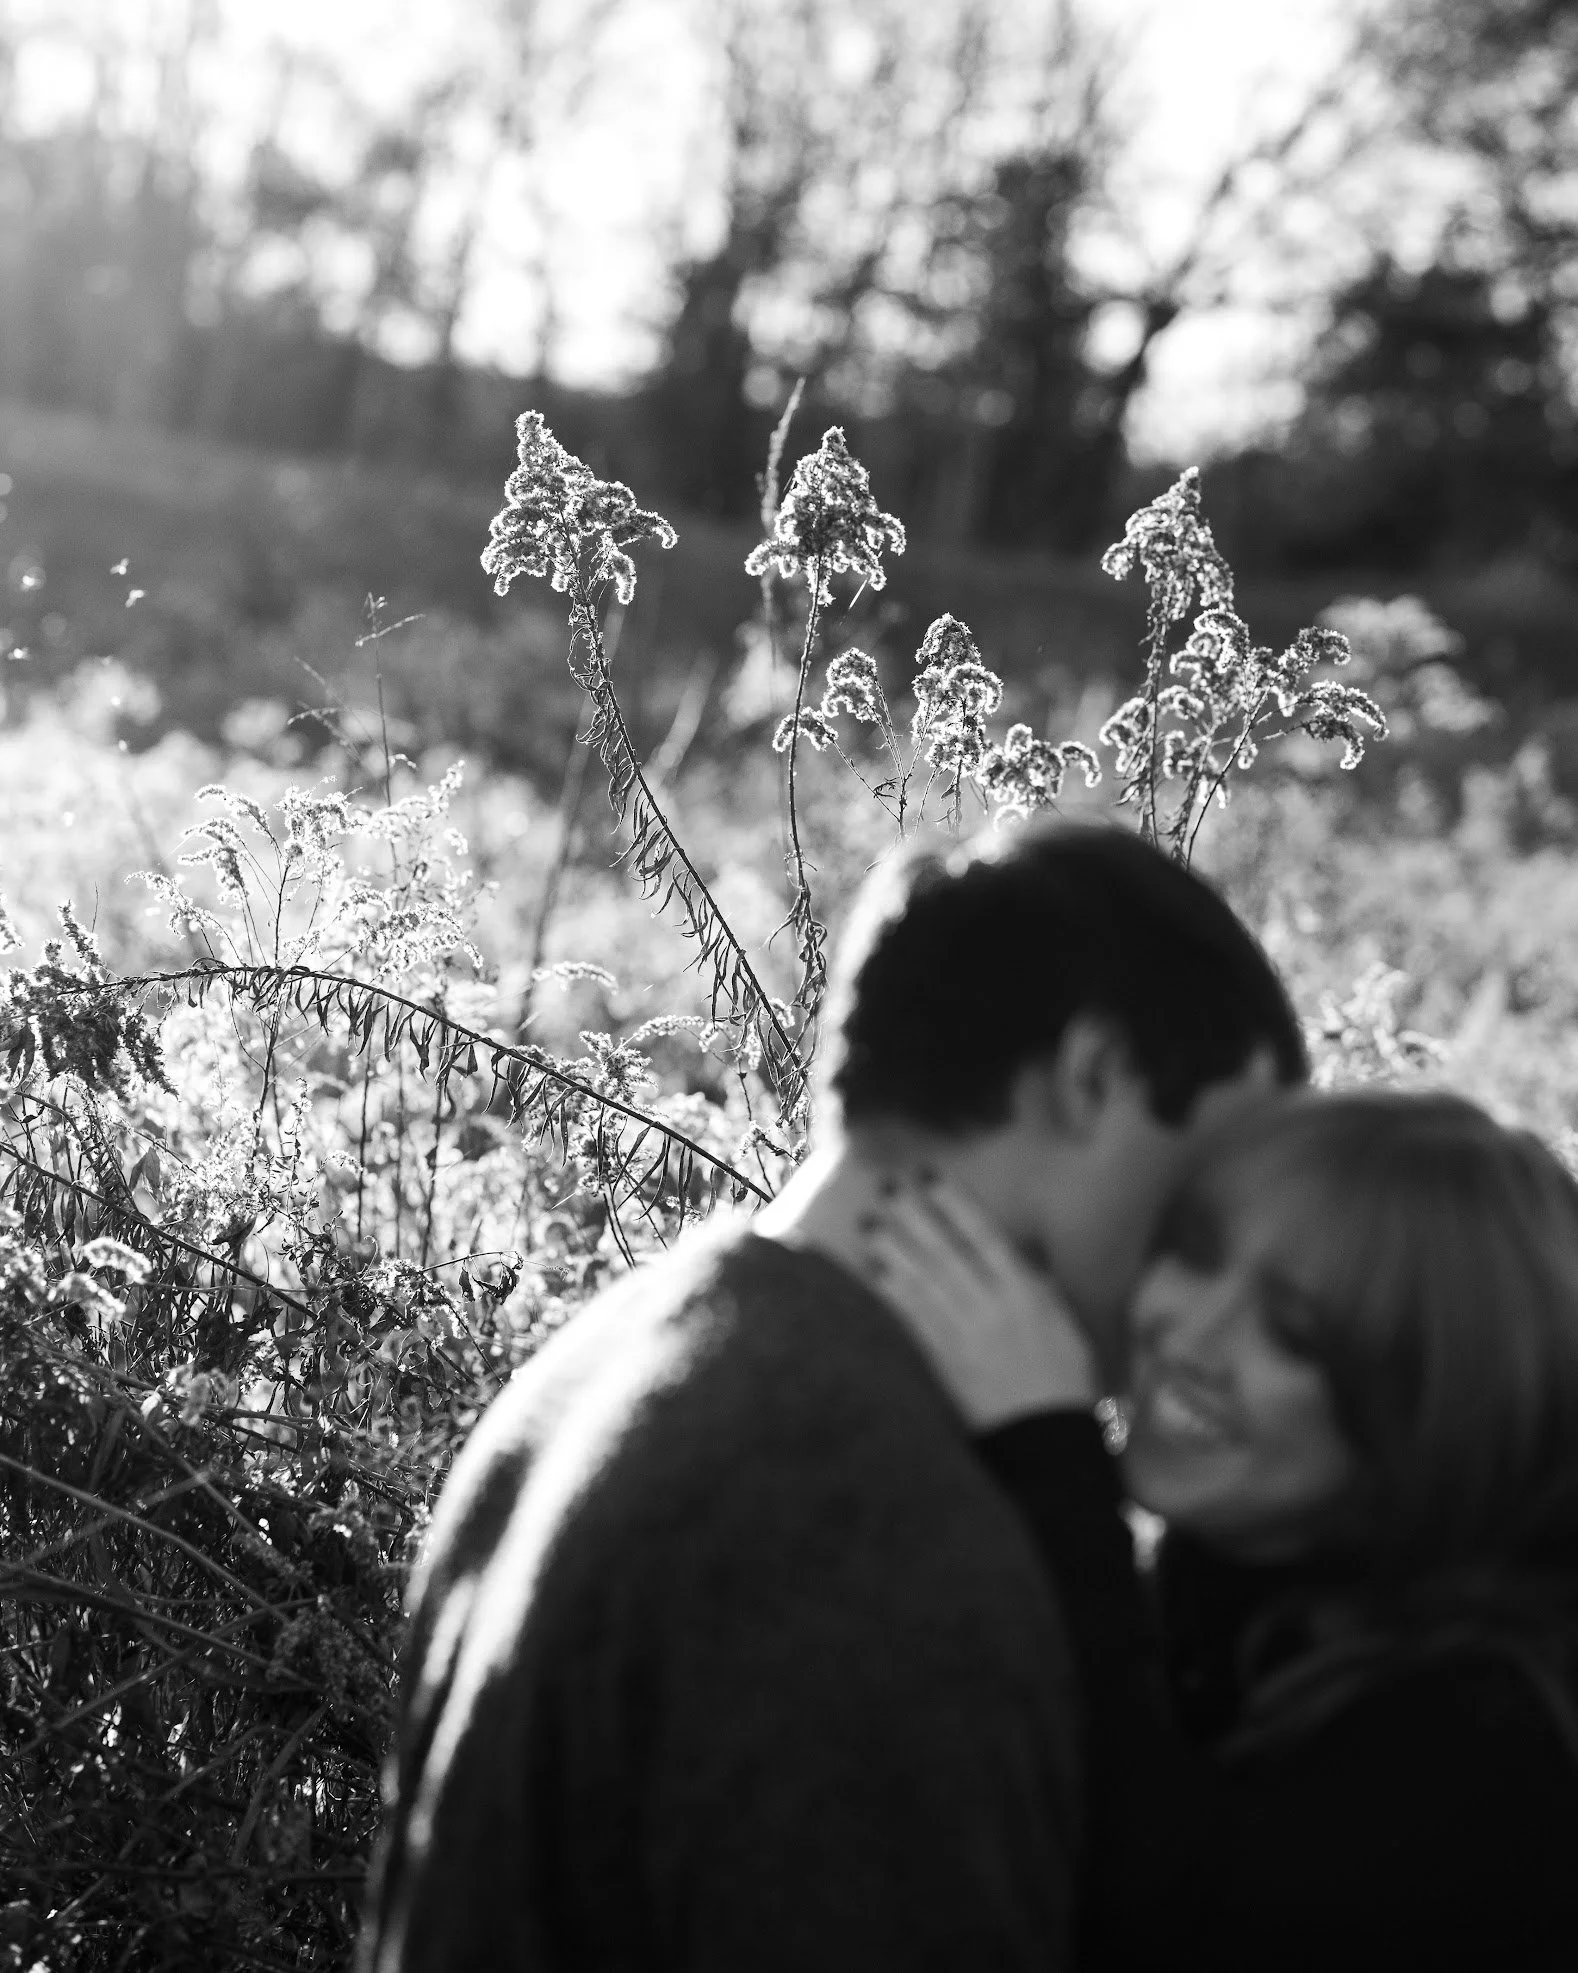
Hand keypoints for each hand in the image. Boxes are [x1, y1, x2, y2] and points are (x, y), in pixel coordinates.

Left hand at [861, 1176, 1097, 1429]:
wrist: (1046, 1440)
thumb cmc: (1064, 1381)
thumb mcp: (1065, 1323)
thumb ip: (1042, 1284)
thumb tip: (1026, 1249)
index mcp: (1026, 1292)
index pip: (984, 1235)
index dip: (955, 1203)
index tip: (931, 1177)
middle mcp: (991, 1306)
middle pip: (944, 1251)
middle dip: (913, 1216)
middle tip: (886, 1187)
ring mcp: (964, 1334)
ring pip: (921, 1281)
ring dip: (892, 1249)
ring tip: (867, 1223)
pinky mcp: (943, 1361)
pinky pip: (912, 1318)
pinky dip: (891, 1293)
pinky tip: (872, 1272)